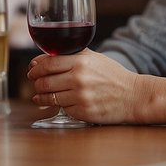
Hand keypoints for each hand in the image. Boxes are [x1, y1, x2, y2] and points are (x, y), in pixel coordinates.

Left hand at [27, 49, 142, 123]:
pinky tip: (58, 103)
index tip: (32, 70)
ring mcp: (80, 96)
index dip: (36, 67)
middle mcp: (79, 79)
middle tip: (35, 82)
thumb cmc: (115, 77)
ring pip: (50, 97)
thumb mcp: (96, 58)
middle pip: (45, 81)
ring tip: (40, 95)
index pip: (48, 63)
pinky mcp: (82, 112)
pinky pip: (62, 108)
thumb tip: (49, 56)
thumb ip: (74, 54)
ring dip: (42, 96)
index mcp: (81, 62)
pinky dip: (58, 105)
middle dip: (36, 82)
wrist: (133, 96)